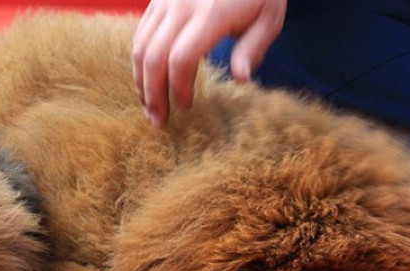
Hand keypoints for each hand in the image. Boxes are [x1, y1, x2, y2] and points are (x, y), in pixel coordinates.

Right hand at [133, 0, 286, 126]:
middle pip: (153, 57)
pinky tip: (148, 80)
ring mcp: (166, 0)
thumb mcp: (269, 17)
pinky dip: (140, 61)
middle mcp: (181, 5)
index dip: (178, 89)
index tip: (186, 106)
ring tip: (149, 106)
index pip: (181, 59)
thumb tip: (240, 80)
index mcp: (210, 13)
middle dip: (152, 94)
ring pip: (140, 46)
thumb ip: (253, 48)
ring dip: (140, 81)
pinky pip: (141, 33)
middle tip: (159, 120)